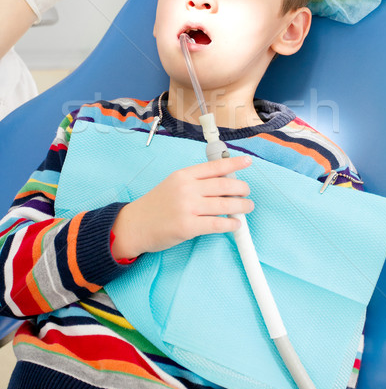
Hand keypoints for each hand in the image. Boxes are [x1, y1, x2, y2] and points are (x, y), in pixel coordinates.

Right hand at [111, 155, 253, 259]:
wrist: (134, 225)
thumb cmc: (155, 205)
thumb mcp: (173, 184)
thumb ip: (195, 181)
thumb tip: (223, 182)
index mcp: (184, 175)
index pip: (214, 166)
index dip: (234, 164)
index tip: (247, 162)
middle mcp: (187, 188)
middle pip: (224, 186)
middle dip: (241, 189)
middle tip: (247, 192)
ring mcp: (187, 207)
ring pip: (224, 205)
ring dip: (241, 206)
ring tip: (247, 207)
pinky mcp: (187, 227)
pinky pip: (216, 224)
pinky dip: (230, 224)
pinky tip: (236, 224)